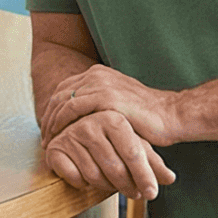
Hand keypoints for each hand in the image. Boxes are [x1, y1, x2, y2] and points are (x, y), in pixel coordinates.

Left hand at [41, 64, 184, 146]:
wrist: (173, 115)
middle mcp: (97, 75)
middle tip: (45, 139)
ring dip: (52, 123)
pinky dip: (62, 124)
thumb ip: (100, 105)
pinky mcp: (105, 97)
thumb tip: (82, 120)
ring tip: (49, 143)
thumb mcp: (118, 106)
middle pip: (59, 95)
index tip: (49, 130)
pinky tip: (60, 139)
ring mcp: (101, 84)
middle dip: (48, 118)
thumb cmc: (149, 117)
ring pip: (62, 103)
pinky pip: (73, 110)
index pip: (64, 89)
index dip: (53, 110)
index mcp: (99, 74)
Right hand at [41, 110, 175, 201]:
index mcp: (113, 118)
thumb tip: (171, 179)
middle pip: (114, 167)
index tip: (152, 194)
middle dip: (127, 186)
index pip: (132, 153)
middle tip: (136, 195)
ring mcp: (70, 135)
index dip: (144, 176)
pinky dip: (83, 184)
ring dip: (107, 187)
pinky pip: (74, 178)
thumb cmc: (114, 140)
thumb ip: (154, 163)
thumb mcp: (137, 147)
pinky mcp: (54, 150)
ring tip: (114, 185)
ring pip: (94, 176)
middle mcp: (90, 123)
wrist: (79, 128)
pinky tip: (88, 179)